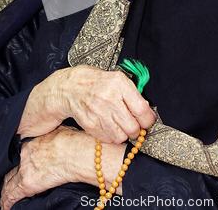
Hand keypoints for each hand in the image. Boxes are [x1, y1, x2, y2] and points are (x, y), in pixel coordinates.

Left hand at [0, 125, 125, 209]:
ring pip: (9, 184)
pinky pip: (12, 195)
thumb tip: (54, 138)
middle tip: (6, 185)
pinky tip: (5, 206)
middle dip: (8, 179)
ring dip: (5, 192)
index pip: (19, 157)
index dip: (17, 164)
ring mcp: (25, 170)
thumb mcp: (58, 132)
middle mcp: (24, 156)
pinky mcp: (28, 184)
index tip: (17, 169)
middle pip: (12, 170)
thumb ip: (50, 138)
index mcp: (31, 144)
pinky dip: (7, 202)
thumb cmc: (73, 141)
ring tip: (3, 199)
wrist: (77, 152)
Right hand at [18, 65, 155, 142]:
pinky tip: (107, 125)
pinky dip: (110, 136)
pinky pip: (108, 139)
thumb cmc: (96, 82)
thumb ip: (133, 94)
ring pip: (121, 137)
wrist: (68, 87)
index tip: (147, 121)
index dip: (148, 120)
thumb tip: (149, 113)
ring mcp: (98, 112)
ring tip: (119, 125)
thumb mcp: (116, 79)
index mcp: (119, 83)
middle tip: (133, 126)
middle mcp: (109, 97)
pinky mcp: (90, 124)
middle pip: (133, 127)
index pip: (142, 109)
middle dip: (136, 130)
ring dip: (123, 134)